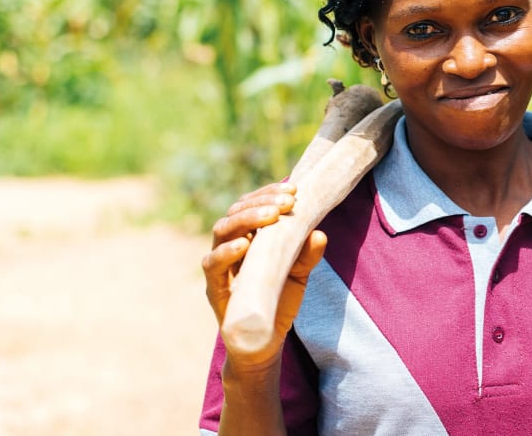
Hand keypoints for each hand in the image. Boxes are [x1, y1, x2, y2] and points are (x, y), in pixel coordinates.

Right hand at [201, 182, 327, 369]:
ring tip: (270, 216)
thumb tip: (319, 233)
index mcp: (249, 235)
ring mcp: (220, 265)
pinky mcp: (213, 287)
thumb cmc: (278, 301)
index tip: (293, 189)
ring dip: (245, 220)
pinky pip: (212, 264)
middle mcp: (230, 245)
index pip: (252, 204)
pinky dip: (226, 252)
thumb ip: (307, 254)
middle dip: (261, 203)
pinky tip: (244, 245)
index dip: (269, 194)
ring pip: (221, 231)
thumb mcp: (298, 275)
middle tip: (286, 202)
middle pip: (236, 212)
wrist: (264, 341)